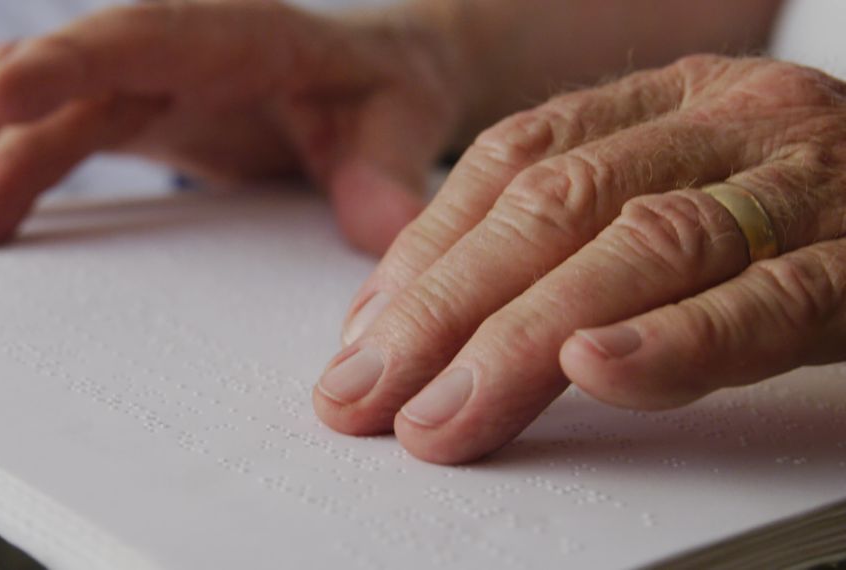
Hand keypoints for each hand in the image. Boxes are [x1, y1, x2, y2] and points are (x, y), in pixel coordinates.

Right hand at [0, 1, 463, 253]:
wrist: (379, 77)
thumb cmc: (388, 89)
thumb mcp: (402, 124)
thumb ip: (388, 173)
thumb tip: (388, 232)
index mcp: (235, 35)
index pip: (136, 38)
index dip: (60, 65)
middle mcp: (174, 50)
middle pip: (59, 74)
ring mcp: (147, 81)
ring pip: (38, 106)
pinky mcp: (135, 114)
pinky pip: (51, 134)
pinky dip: (2, 169)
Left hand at [314, 55, 845, 463]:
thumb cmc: (815, 212)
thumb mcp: (690, 192)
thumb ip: (580, 233)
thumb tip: (424, 314)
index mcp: (673, 101)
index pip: (515, 161)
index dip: (425, 250)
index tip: (361, 337)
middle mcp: (735, 121)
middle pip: (556, 207)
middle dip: (446, 311)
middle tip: (366, 398)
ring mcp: (813, 181)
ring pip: (643, 248)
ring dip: (524, 340)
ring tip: (443, 415)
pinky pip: (775, 299)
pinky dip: (681, 339)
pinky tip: (600, 369)